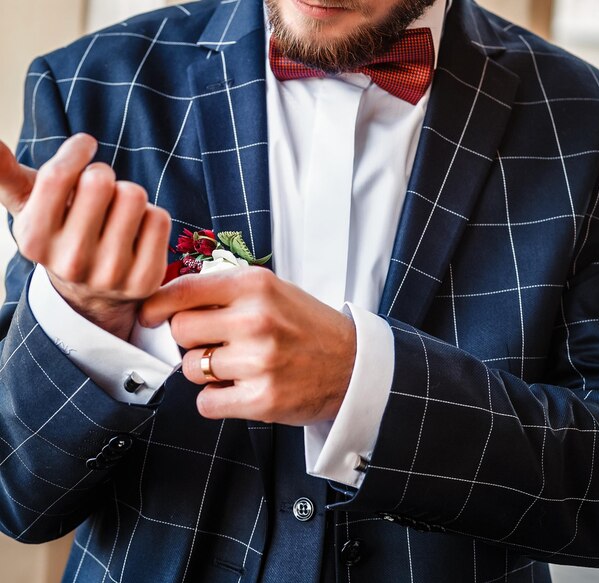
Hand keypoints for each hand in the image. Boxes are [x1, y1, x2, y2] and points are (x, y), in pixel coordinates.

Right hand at [0, 134, 170, 339]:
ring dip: (128, 195)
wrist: (91, 292)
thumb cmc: (60, 231)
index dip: (77, 149)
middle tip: (100, 192)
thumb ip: (4, 173)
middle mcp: (70, 261)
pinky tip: (136, 233)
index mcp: (34, 239)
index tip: (85, 145)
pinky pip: (159, 218)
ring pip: (134, 196)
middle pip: (100, 180)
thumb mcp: (29, 205)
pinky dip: (151, 216)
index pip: (57, 174)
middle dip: (103, 176)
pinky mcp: (145, 278)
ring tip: (117, 213)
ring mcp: (110, 274)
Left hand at [140, 268, 356, 424]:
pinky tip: (238, 389)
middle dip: (188, 339)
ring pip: (190, 369)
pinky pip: (206, 402)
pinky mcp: (262, 399)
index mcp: (256, 285)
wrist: (351, 365)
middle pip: (180, 331)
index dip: (156, 304)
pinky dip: (215, 399)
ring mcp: (259, 361)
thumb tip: (168, 298)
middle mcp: (256, 320)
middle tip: (211, 342)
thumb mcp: (273, 290)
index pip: (183, 290)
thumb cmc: (306, 325)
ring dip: (204, 370)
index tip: (149, 314)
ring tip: (235, 366)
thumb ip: (225, 290)